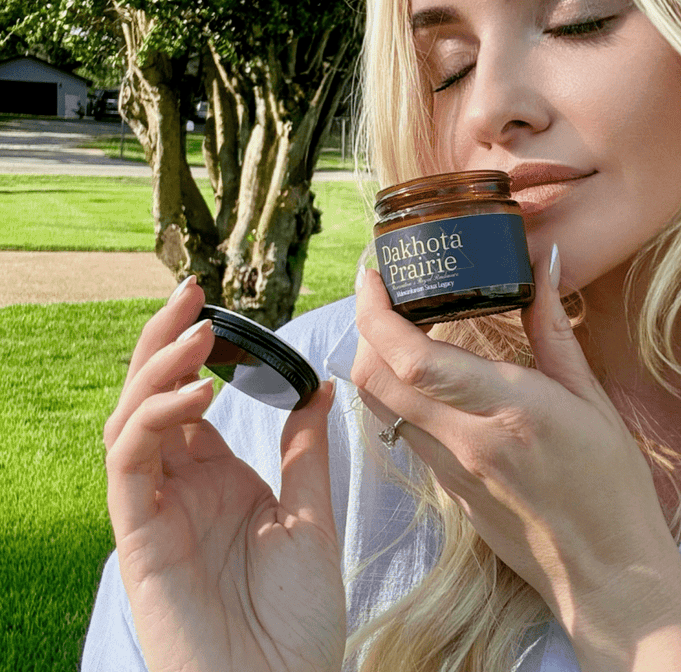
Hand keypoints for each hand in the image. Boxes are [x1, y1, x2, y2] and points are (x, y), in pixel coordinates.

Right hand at [103, 277, 344, 671]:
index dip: (195, 350)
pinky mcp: (137, 540)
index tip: (217, 306)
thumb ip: (305, 451)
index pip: (190, 397)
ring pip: (130, 421)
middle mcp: (179, 488)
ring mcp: (155, 511)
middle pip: (152, 396)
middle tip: (190, 292)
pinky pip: (130, 467)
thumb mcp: (311, 517)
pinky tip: (195, 395)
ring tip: (197, 335)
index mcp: (217, 479)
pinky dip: (154, 422)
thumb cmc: (296, 620)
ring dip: (158, 370)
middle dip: (164, 340)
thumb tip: (319, 386)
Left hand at [351, 248, 680, 644]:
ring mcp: (450, 471)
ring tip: (396, 324)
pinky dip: (396, 395)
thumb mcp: (591, 398)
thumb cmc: (612, 485)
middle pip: (376, 380)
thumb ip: (553, 328)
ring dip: (374, 361)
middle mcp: (467, 442)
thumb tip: (544, 263)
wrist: (607, 574)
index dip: (378, 314)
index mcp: (509, 410)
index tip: (374, 277)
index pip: (414, 360)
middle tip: (381, 291)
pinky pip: (403, 432)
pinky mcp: (447, 491)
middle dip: (364, 327)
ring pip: (380, 408)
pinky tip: (422, 375)